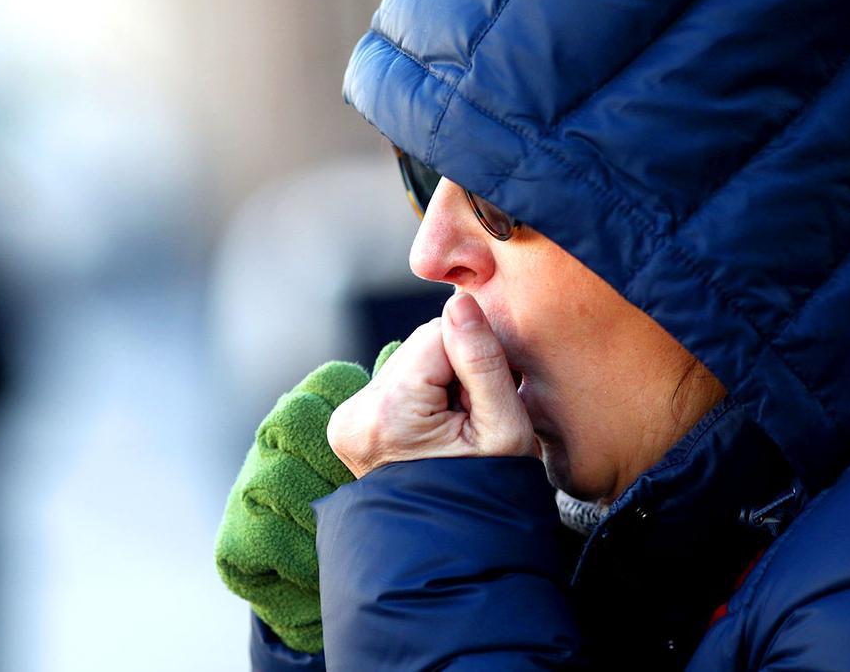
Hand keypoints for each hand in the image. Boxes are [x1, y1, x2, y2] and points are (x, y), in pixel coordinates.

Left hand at [327, 292, 536, 476]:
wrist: (457, 545)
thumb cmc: (490, 491)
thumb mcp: (504, 428)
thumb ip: (483, 361)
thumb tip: (460, 303)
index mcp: (388, 413)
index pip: (438, 334)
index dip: (475, 360)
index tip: (485, 403)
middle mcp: (354, 413)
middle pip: (420, 346)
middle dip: (454, 372)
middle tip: (471, 422)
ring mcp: (345, 420)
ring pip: (410, 362)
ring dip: (439, 385)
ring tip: (454, 432)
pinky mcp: (348, 424)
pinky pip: (396, 384)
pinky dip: (422, 399)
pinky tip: (434, 433)